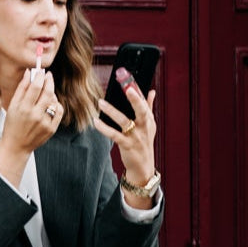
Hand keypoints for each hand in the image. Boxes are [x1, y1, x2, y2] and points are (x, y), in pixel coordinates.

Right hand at [0, 66, 61, 185]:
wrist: (16, 146)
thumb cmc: (12, 125)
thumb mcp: (12, 106)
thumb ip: (21, 88)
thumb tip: (29, 72)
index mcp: (24, 108)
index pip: (36, 87)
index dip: (40, 76)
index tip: (42, 72)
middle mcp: (35, 115)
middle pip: (48, 92)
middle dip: (49, 81)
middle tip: (48, 76)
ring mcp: (45, 123)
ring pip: (54, 101)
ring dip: (51, 94)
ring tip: (46, 93)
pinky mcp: (51, 129)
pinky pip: (59, 111)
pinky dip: (56, 105)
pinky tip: (51, 104)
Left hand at [96, 67, 156, 188]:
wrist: (143, 167)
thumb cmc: (144, 142)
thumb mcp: (149, 125)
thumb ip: (149, 107)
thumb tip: (151, 91)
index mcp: (149, 120)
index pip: (145, 102)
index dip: (138, 91)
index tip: (130, 80)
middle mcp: (144, 127)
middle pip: (142, 111)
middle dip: (136, 99)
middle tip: (127, 88)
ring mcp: (136, 137)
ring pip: (125, 122)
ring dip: (113, 111)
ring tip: (101, 102)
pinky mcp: (127, 146)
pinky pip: (115, 136)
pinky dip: (105, 129)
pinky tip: (96, 122)